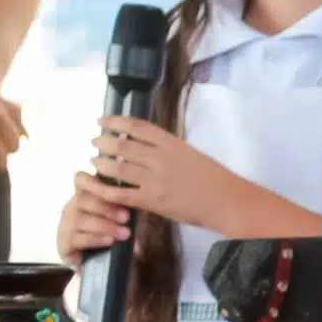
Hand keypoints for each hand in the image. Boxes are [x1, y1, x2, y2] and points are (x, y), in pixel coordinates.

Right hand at [55, 177, 134, 261]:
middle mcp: (72, 208)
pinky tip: (109, 241)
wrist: (104, 267)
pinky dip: (95, 239)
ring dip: (104, 225)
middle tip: (127, 217)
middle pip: (83, 199)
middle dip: (107, 207)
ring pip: (80, 219)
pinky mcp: (63, 244)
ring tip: (124, 233)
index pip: (81, 180)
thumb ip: (129, 207)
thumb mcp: (125, 219)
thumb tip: (144, 199)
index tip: (116, 187)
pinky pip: (76, 238)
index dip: (94, 180)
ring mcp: (65, 226)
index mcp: (85, 196)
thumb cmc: (115, 236)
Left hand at [85, 114, 250, 228]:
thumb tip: (145, 147)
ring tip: (94, 162)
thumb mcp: (192, 154)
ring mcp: (155, 179)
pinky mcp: (152, 200)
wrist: (227, 201)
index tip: (102, 120)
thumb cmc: (215, 179)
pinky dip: (106, 190)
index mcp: (172, 143)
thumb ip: (169, 150)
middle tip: (94, 142)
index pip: (138, 127)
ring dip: (102, 164)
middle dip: (104, 142)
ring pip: (118, 167)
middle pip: (123, 145)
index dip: (116, 122)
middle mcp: (161, 158)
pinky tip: (97, 188)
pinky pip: (121, 193)